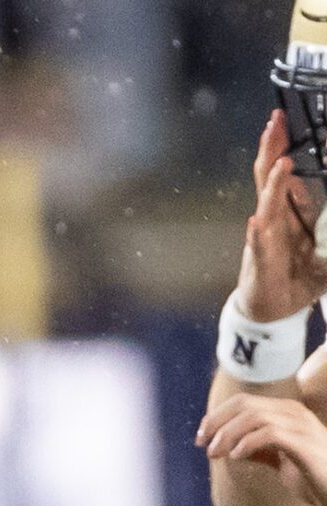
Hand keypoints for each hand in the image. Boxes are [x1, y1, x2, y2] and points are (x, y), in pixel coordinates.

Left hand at [198, 390, 326, 505]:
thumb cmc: (311, 475)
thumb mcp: (278, 458)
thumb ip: (256, 448)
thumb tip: (227, 445)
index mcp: (286, 412)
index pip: (243, 402)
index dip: (216, 416)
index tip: (200, 437)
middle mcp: (294, 413)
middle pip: (245, 404)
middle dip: (217, 422)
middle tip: (202, 444)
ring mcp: (302, 426)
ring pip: (255, 416)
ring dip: (227, 434)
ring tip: (215, 453)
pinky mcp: (305, 443)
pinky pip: (270, 433)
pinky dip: (247, 443)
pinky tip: (236, 457)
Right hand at [240, 110, 326, 323]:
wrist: (272, 312)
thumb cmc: (295, 276)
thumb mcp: (321, 241)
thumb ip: (319, 217)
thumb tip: (311, 182)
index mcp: (285, 213)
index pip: (281, 173)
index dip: (282, 147)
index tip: (283, 120)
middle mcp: (271, 221)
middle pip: (268, 179)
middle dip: (272, 149)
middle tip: (275, 120)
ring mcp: (264, 241)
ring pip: (266, 206)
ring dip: (272, 185)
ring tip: (279, 161)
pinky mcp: (262, 264)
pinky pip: (259, 246)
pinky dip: (258, 233)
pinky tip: (257, 219)